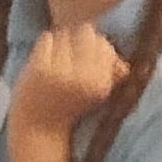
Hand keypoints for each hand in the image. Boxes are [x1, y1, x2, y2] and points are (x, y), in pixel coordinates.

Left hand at [11, 23, 124, 145]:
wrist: (37, 128)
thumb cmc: (69, 108)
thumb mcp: (95, 95)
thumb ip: (113, 77)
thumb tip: (124, 66)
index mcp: (100, 83)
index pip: (104, 44)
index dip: (95, 47)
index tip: (86, 58)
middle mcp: (83, 77)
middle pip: (86, 32)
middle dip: (78, 42)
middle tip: (70, 58)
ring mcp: (60, 71)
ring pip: (65, 34)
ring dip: (60, 44)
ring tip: (56, 64)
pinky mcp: (39, 68)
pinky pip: (46, 38)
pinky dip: (44, 47)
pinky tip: (43, 62)